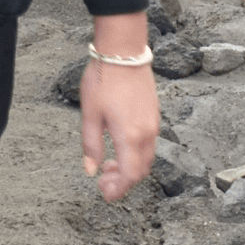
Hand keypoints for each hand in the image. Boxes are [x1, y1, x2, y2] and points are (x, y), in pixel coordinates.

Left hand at [80, 59, 158, 201]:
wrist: (124, 51)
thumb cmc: (104, 79)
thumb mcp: (90, 114)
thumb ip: (91, 145)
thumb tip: (91, 170)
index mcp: (131, 136)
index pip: (130, 176)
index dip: (118, 189)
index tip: (105, 193)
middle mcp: (147, 134)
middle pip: (140, 170)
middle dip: (123, 181)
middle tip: (103, 181)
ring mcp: (153, 124)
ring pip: (146, 158)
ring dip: (130, 167)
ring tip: (109, 164)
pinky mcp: (154, 114)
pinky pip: (149, 144)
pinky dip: (136, 154)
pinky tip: (120, 146)